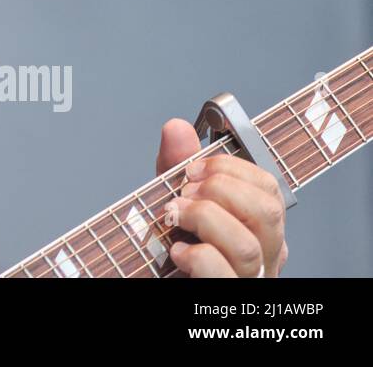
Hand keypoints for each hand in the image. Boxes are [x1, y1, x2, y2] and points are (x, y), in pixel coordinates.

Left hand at [155, 118, 288, 276]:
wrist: (150, 276)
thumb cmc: (171, 244)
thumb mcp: (176, 198)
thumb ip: (177, 166)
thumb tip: (177, 127)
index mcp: (261, 228)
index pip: (269, 188)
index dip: (231, 169)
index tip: (194, 168)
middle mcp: (264, 256)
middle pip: (268, 212)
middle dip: (220, 189)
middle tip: (185, 190)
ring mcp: (247, 279)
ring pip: (246, 245)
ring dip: (203, 218)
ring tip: (175, 215)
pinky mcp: (224, 293)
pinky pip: (221, 272)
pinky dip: (193, 254)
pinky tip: (176, 250)